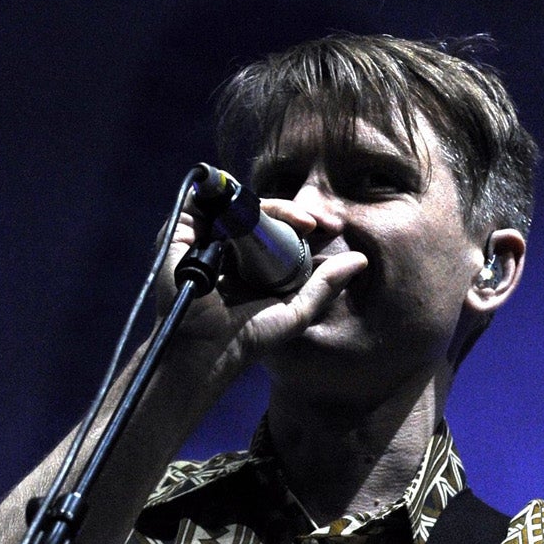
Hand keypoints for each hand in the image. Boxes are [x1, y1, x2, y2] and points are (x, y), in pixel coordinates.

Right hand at [151, 196, 367, 377]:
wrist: (207, 350)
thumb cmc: (249, 337)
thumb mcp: (297, 310)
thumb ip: (325, 284)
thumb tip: (360, 259)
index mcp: (251, 259)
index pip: (280, 227)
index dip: (306, 221)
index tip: (333, 227)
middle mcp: (227, 243)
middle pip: (262, 210)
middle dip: (296, 211)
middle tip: (321, 222)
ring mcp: (205, 234)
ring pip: (241, 201)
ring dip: (274, 204)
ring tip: (302, 221)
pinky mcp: (183, 229)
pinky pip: (208, 197)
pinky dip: (234, 193)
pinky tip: (262, 211)